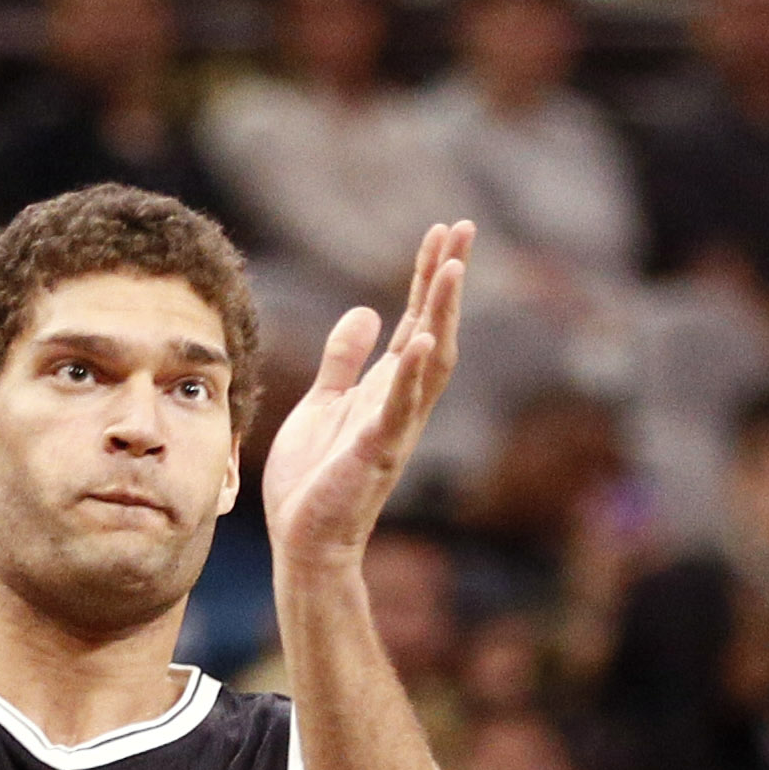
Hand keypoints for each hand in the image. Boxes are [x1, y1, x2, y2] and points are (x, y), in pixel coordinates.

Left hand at [267, 221, 471, 576]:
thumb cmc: (314, 479)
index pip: (416, 319)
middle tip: (463, 229)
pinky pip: (399, 407)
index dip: (428, 276)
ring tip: (452, 268)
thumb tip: (368, 312)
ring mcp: (393, 426)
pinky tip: (424, 338)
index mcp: (386, 387)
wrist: (305, 540)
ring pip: (429, 362)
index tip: (442, 232)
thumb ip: (343, 360)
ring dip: (442, 313)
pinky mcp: (375, 452)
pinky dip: (411, 373)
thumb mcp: (323, 402)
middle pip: (435, 328)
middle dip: (447, 280)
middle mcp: (400, 401)